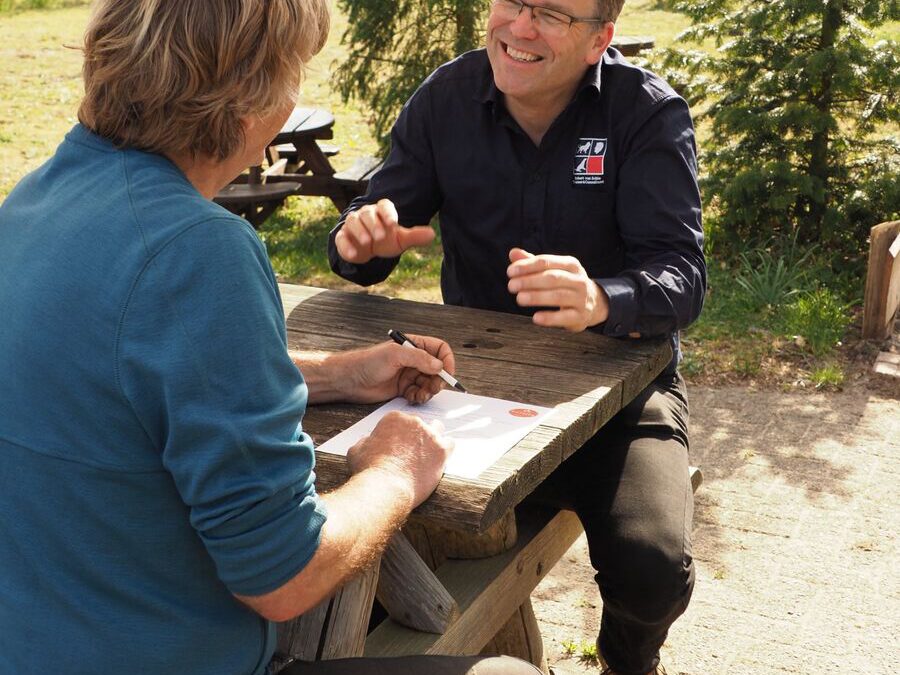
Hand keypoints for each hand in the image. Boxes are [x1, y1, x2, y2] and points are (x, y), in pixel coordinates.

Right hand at [334, 199, 434, 263]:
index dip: (388, 213)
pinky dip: (346, 246)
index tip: (394, 224)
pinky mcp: (342, 237)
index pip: (384, 205)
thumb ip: (414, 236)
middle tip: (381, 237)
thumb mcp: (400, 240)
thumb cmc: (386, 240)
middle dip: (374, 224)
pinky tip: (354, 255)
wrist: (368, 251)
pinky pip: (341, 238)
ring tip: (368, 242)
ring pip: (352, 221)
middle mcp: (365, 215)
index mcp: (381, 212)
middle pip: (368, 213)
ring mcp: (352, 225)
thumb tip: (432, 234)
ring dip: (360, 231)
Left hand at [340, 334, 455, 403]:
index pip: (440, 349)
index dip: (447, 360)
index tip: (447, 373)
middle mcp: (414, 359)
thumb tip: (439, 365)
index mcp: (414, 345)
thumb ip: (419, 358)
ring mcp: (409, 374)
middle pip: (438, 369)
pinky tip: (413, 398)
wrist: (350, 379)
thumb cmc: (369, 362)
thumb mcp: (395, 355)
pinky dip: (420, 397)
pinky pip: (419, 393)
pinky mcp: (403, 388)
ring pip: (430, 383)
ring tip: (421, 395)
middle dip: (438, 380)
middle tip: (433, 388)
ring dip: (429, 391)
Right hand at [347, 412, 453, 507]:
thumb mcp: (356, 450)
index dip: (399, 433)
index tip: (397, 444)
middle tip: (411, 451)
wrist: (385, 488)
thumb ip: (365, 441)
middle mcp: (414, 422)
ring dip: (433, 439)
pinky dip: (445, 451)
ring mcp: (430, 435)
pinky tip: (439, 460)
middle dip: (416, 435)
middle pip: (420, 424)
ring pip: (437, 430)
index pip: (401, 420)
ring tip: (427, 453)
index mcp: (394, 418)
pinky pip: (450, 444)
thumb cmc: (369, 470)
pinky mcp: (442, 450)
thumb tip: (367, 440)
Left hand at [506, 247, 609, 331]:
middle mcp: (578, 280)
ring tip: (519, 299)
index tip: (510, 272)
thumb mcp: (553, 270)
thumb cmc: (566, 284)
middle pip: (552, 278)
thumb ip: (532, 262)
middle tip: (511, 286)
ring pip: (558, 296)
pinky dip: (550, 318)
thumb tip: (513, 253)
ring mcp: (581, 298)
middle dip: (529, 281)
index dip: (527, 266)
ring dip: (537, 297)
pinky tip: (536, 318)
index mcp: (570, 264)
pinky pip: (565, 317)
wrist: (594, 304)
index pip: (546, 262)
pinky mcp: (580, 316)